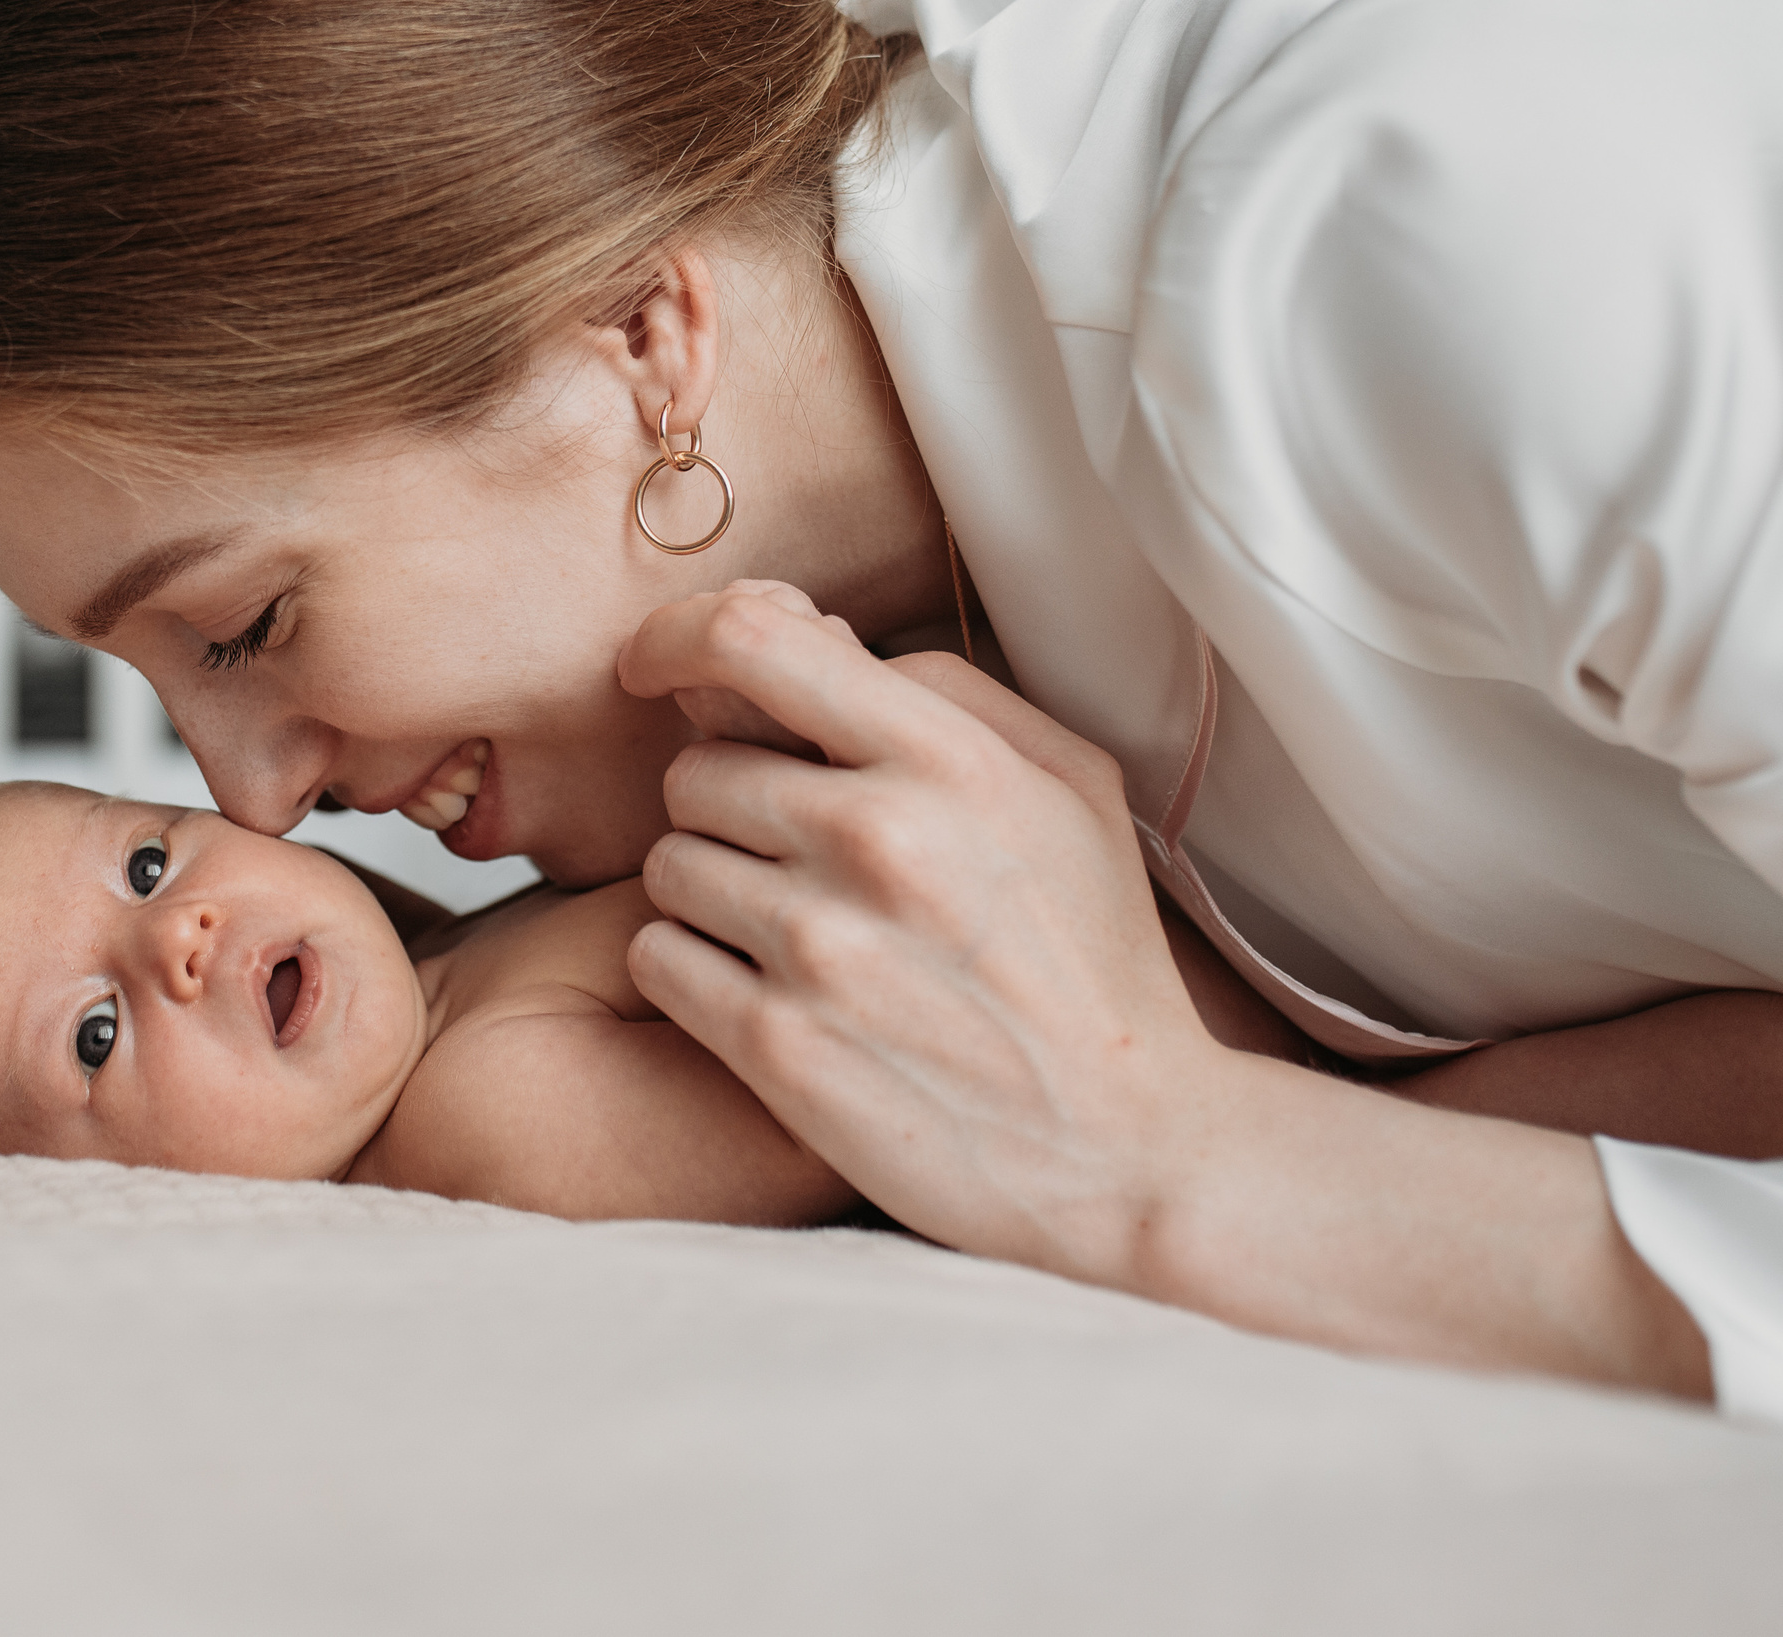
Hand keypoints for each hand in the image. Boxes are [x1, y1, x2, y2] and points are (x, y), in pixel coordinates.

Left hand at [616, 581, 1225, 1281]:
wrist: (1126, 1150)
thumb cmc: (1094, 959)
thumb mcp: (1070, 789)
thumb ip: (943, 694)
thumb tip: (810, 632)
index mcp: (949, 761)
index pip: (751, 639)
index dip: (678, 637)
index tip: (659, 668)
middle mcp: (875, 839)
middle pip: (695, 769)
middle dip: (731, 806)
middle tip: (800, 860)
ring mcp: (819, 946)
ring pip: (668, 863)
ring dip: (711, 891)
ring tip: (798, 935)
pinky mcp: (775, 1045)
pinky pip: (656, 955)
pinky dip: (691, 969)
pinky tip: (766, 992)